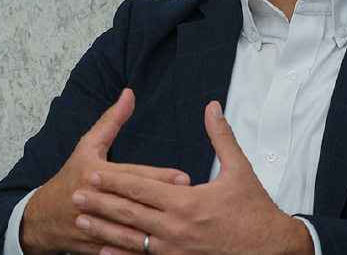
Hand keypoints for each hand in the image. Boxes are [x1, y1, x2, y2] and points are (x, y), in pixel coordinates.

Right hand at [19, 89, 191, 254]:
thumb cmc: (70, 178)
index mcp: (94, 175)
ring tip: (184, 225)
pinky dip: (140, 250)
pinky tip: (164, 249)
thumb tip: (129, 95)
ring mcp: (95, 226)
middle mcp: (94, 200)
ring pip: (130, 230)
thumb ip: (112, 120)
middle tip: (192, 201)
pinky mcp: (97, 247)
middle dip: (164, 203)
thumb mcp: (88, 146)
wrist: (42, 218)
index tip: (184, 177)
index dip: (158, 177)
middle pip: (134, 202)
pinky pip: (122, 251)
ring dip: (156, 229)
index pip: (131, 176)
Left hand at [71, 101, 313, 254]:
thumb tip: (212, 107)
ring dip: (103, 231)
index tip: (91, 174)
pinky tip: (104, 253)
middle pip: (129, 214)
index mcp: (187, 203)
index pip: (141, 189)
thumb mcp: (240, 171)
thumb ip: (221, 137)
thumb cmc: (256, 212)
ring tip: (81, 222)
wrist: (272, 251)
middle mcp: (176, 230)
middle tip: (74, 196)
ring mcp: (175, 252)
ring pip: (131, 241)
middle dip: (99, 204)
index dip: (114, 181)